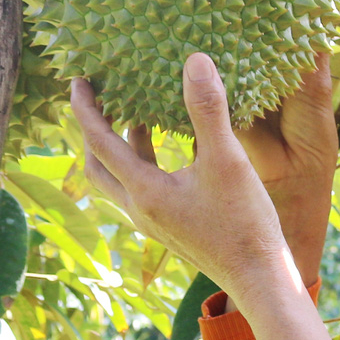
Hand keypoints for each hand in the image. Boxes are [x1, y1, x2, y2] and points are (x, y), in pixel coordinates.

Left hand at [73, 55, 334, 339]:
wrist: (260, 279)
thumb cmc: (245, 222)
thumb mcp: (227, 160)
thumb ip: (208, 109)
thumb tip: (194, 60)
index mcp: (144, 191)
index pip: (99, 141)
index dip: (86, 108)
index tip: (79, 79)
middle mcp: (141, 209)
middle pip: (98, 166)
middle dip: (94, 130)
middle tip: (99, 99)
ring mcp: (155, 222)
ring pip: (120, 180)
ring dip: (120, 147)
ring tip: (136, 115)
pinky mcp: (172, 229)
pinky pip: (143, 190)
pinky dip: (143, 163)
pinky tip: (171, 151)